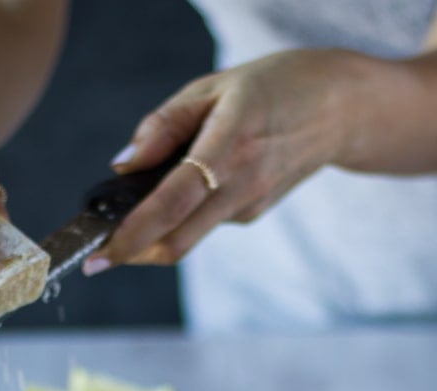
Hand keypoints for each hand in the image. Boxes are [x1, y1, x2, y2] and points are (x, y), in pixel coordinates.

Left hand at [83, 49, 351, 273]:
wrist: (340, 108)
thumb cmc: (272, 87)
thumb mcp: (212, 87)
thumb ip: (162, 127)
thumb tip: (123, 166)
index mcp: (228, 146)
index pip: (171, 204)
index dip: (132, 236)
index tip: (97, 256)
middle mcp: (241, 186)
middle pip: (176, 242)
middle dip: (131, 254)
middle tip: (98, 255)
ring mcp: (250, 207)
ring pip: (187, 237)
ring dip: (152, 235)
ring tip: (133, 212)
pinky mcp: (253, 214)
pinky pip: (204, 223)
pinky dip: (180, 218)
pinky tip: (183, 190)